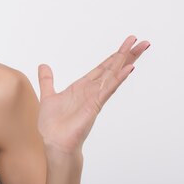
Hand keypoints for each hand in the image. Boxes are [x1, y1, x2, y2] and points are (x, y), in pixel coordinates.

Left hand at [37, 36, 149, 154]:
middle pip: (112, 68)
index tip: (126, 44)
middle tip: (140, 41)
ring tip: (138, 48)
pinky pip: (108, 89)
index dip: (113, 56)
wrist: (54, 142)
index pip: (102, 68)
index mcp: (82, 87)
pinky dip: (118, 78)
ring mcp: (95, 97)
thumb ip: (47, 80)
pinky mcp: (94, 105)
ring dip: (125, 61)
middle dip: (125, 54)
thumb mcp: (48, 95)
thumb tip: (43, 65)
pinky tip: (128, 68)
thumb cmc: (53, 124)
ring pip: (113, 75)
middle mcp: (92, 90)